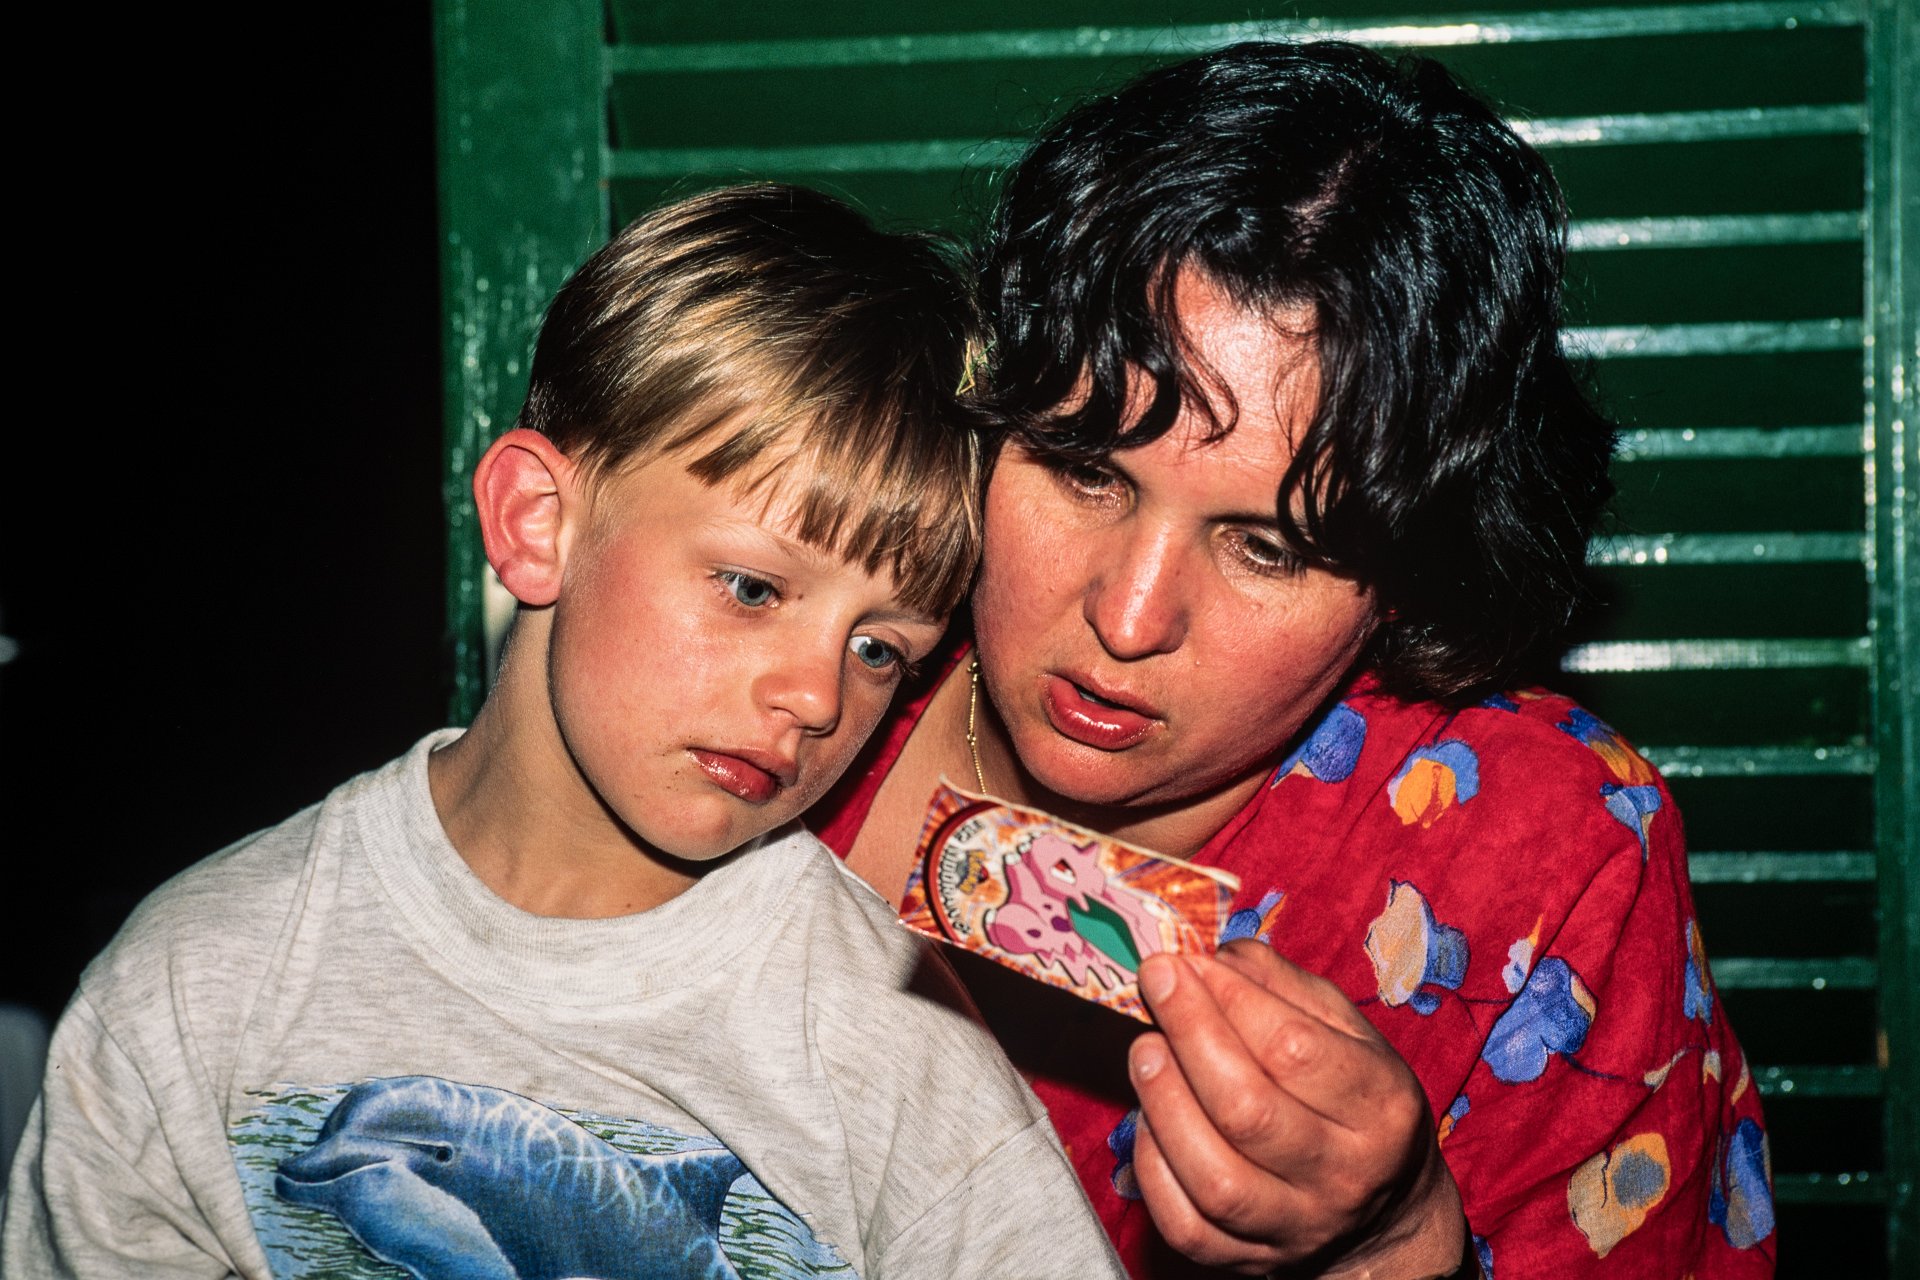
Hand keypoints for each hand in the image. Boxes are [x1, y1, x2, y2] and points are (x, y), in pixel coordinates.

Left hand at [1130, 941, 1468, 1277]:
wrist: (1383, 1208)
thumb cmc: (1353, 1098)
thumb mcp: (1345, 1030)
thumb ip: (1283, 985)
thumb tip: (1214, 957)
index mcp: (1380, 1106)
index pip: (1293, 1049)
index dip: (1227, 998)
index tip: (1183, 960)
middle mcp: (1345, 1175)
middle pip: (1249, 1111)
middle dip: (1189, 1035)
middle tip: (1154, 985)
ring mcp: (1297, 1227)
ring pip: (1215, 1178)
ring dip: (1164, 1102)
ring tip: (1144, 1049)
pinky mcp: (1251, 1263)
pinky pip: (1186, 1226)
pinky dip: (1153, 1169)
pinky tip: (1148, 1119)